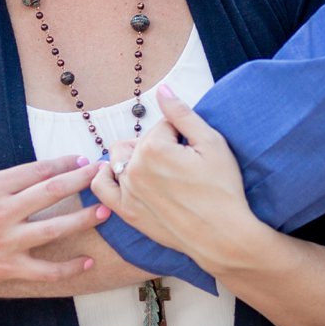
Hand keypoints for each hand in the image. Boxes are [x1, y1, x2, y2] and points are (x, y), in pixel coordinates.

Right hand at [0, 153, 101, 292]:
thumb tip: (33, 178)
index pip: (36, 170)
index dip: (64, 164)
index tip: (80, 159)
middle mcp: (0, 211)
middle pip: (52, 191)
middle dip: (82, 180)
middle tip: (103, 173)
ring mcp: (5, 241)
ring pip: (56, 228)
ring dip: (84, 218)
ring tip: (105, 211)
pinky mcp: (7, 268)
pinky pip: (46, 269)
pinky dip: (70, 267)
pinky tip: (86, 261)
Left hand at [87, 86, 261, 270]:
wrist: (223, 236)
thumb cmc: (223, 189)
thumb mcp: (212, 143)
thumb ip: (182, 113)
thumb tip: (162, 89)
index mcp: (154, 147)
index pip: (164, 125)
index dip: (183, 135)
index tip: (197, 153)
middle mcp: (134, 167)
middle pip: (142, 140)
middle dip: (161, 145)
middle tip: (184, 164)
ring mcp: (127, 190)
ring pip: (120, 158)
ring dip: (136, 157)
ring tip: (160, 169)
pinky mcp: (126, 211)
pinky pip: (101, 187)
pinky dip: (105, 175)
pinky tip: (118, 173)